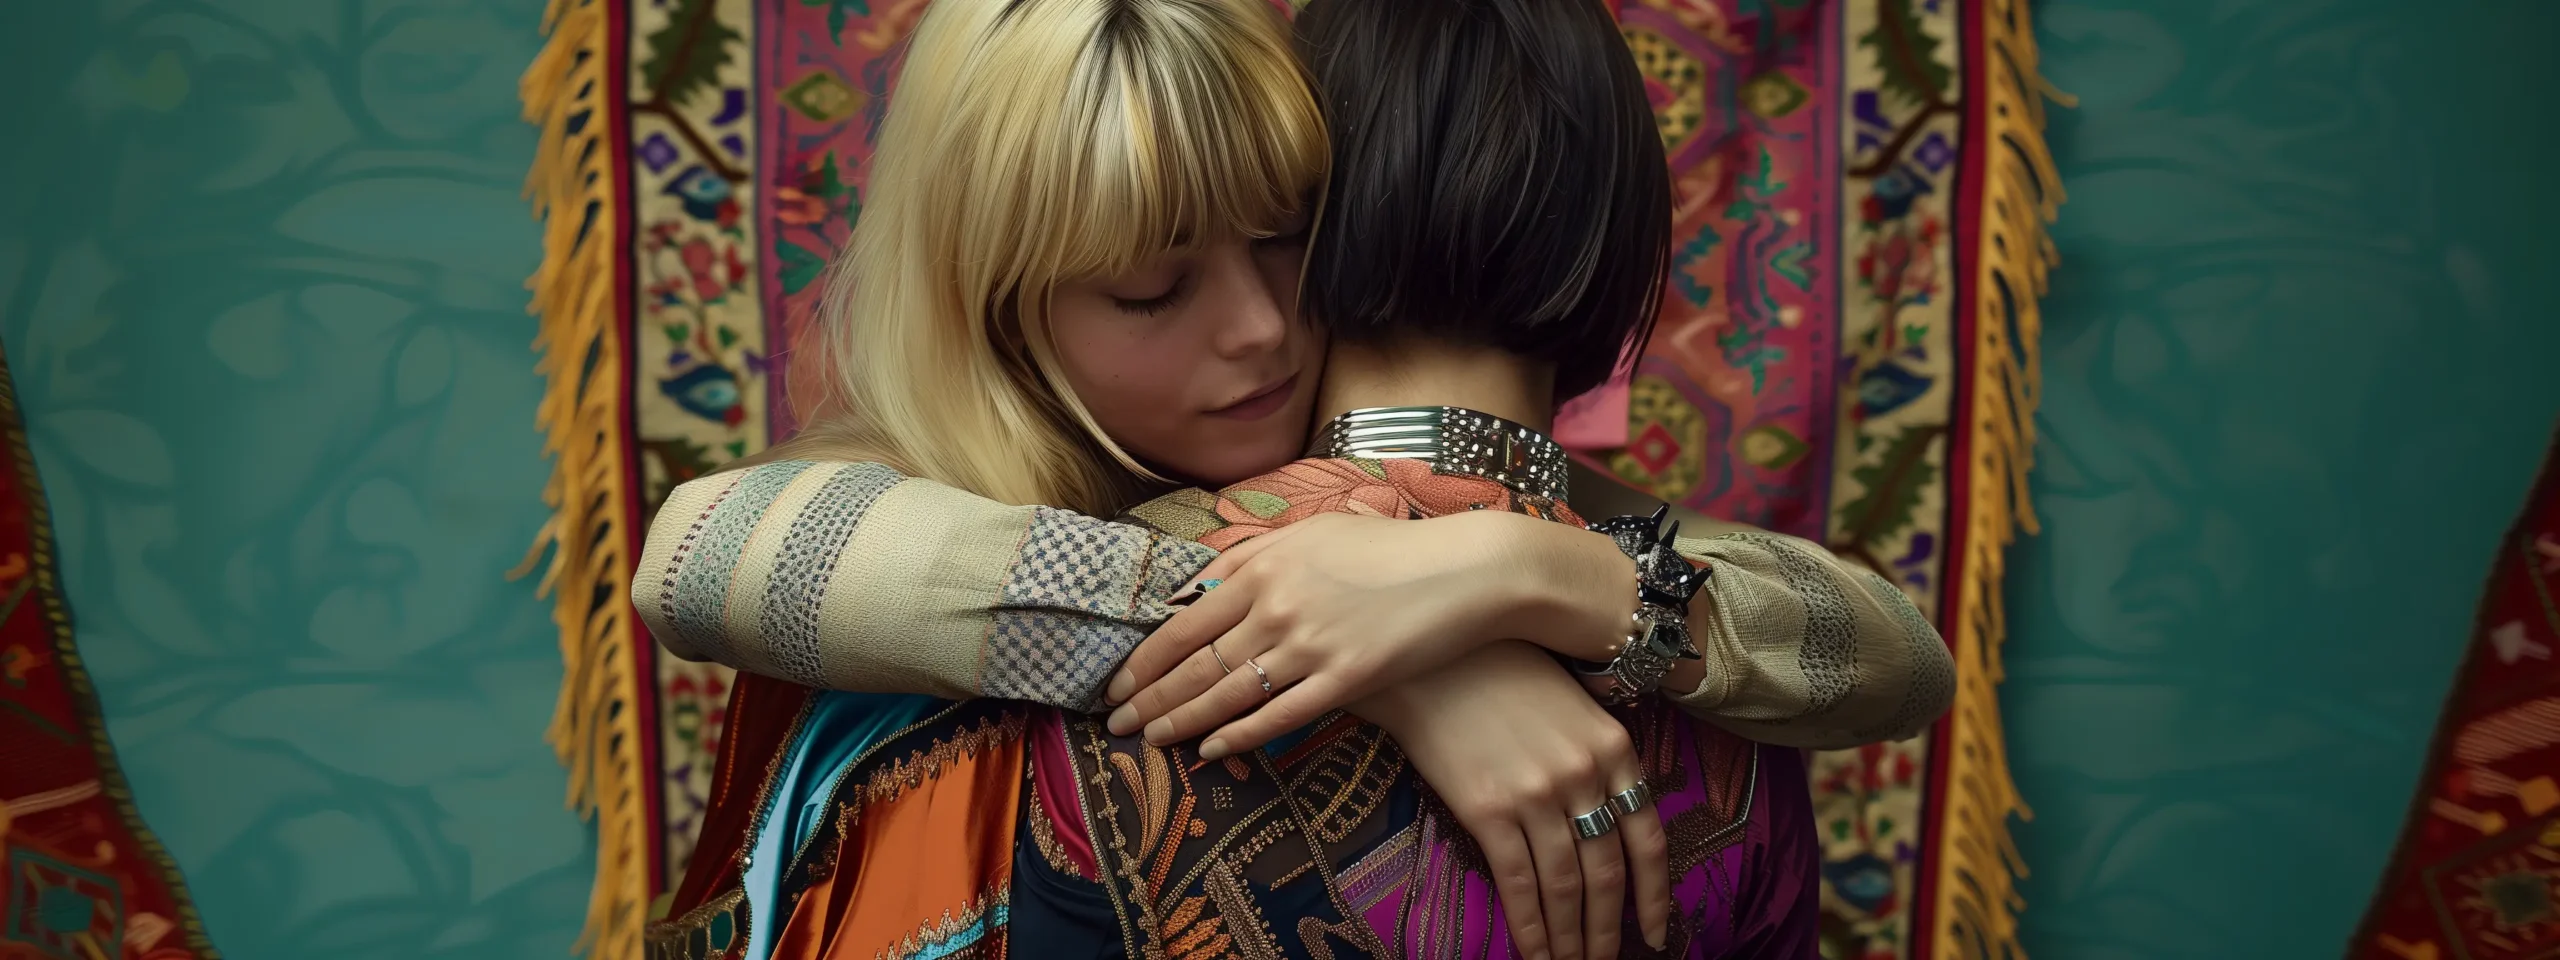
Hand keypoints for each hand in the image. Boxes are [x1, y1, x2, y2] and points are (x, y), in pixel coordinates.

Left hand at [1103, 510, 1636, 758]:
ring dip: (1181, 722)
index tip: (1117, 683)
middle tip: (1115, 725)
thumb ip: (1255, 556)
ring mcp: (1310, 644)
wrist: (1467, 570)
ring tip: (1150, 742)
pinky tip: (1210, 750)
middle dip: (1148, 698)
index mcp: (1265, 564)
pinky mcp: (1346, 679)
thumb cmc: (1391, 549)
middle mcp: (1278, 604)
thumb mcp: (1316, 532)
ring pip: (1226, 694)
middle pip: (1195, 663)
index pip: (1183, 621)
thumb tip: (1199, 585)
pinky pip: (1277, 717)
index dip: (1144, 659)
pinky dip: (1237, 736)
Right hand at [1356, 642, 1670, 959]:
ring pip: (1564, 885)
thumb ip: (1595, 758)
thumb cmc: (1497, 672)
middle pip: (1606, 871)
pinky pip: (1518, 882)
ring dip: (1570, 938)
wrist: (1429, 653)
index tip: (1654, 934)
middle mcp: (1584, 774)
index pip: (1648, 838)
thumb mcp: (1569, 704)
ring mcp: (1537, 793)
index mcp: (1614, 747)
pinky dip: (1529, 926)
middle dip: (1608, 929)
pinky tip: (1534, 952)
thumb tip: (1605, 824)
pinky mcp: (1488, 808)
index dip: (1653, 896)